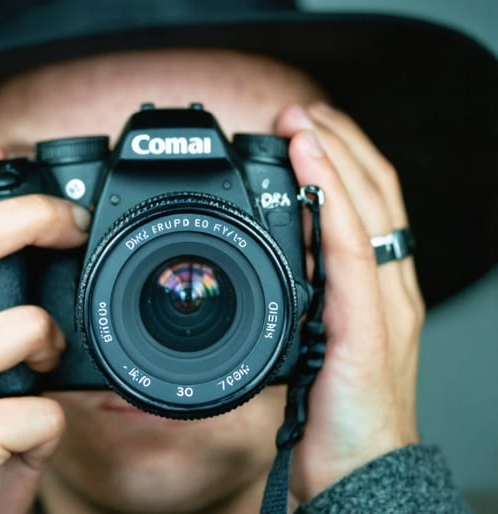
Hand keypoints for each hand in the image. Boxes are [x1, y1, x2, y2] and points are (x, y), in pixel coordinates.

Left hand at [275, 103, 422, 501]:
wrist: (360, 474)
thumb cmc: (337, 420)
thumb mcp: (315, 349)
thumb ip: (303, 309)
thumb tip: (270, 281)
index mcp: (374, 294)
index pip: (371, 210)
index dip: (346, 164)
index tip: (310, 133)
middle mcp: (387, 290)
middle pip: (377, 195)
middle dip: (341, 144)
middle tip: (302, 111)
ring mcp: (383, 304)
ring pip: (369, 207)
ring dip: (336, 154)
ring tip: (303, 119)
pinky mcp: (367, 324)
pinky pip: (349, 245)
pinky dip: (331, 195)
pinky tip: (309, 161)